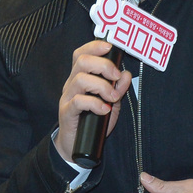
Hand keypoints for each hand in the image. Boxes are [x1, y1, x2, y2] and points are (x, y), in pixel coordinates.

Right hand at [54, 40, 131, 161]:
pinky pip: (78, 101)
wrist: (76, 146)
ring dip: (102, 86)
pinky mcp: (66, 111)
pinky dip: (95, 103)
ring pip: (80, 79)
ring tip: (112, 98)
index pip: (82, 54)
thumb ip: (118, 88)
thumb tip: (126, 74)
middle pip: (82, 61)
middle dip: (103, 65)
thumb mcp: (111, 103)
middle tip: (116, 77)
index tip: (110, 47)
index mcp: (81, 76)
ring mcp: (67, 97)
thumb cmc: (93, 121)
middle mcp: (72, 83)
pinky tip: (104, 109)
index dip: (95, 46)